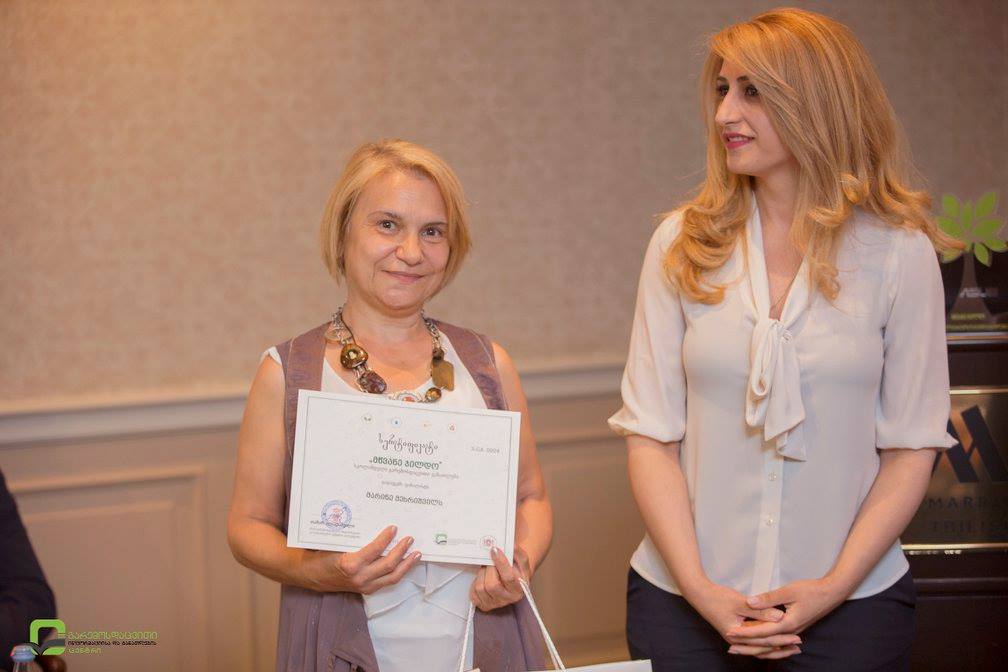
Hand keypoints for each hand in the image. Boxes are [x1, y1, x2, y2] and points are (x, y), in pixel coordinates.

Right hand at [302, 525, 420, 593]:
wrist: (310, 575)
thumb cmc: (322, 554)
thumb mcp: (336, 543)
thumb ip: (354, 537)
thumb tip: (373, 521)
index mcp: (351, 564)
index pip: (375, 550)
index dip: (386, 538)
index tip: (394, 527)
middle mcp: (360, 577)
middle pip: (388, 565)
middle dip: (402, 551)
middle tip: (410, 538)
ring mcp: (364, 585)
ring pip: (392, 577)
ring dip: (406, 565)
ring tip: (417, 554)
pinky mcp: (367, 589)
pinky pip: (387, 581)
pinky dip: (398, 572)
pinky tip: (405, 563)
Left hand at [470, 547, 526, 611]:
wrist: (512, 580)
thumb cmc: (516, 570)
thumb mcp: (521, 560)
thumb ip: (516, 551)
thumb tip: (510, 545)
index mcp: (519, 589)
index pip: (508, 577)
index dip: (500, 563)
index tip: (494, 550)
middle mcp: (507, 599)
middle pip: (492, 585)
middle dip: (488, 569)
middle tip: (490, 561)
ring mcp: (495, 604)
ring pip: (480, 588)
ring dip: (481, 575)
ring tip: (487, 570)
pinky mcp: (483, 606)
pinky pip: (473, 593)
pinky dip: (476, 583)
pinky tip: (483, 579)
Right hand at [686, 581, 799, 658]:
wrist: (699, 594)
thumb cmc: (718, 597)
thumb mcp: (741, 603)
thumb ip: (761, 611)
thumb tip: (779, 617)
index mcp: (737, 635)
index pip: (764, 640)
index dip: (782, 638)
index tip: (797, 637)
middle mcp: (737, 641)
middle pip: (763, 648)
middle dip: (781, 647)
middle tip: (798, 645)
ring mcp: (736, 638)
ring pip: (759, 647)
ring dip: (775, 647)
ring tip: (791, 647)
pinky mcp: (736, 632)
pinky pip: (754, 642)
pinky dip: (765, 642)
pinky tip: (775, 642)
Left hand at [725, 578, 844, 657]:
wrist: (831, 593)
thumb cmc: (811, 590)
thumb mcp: (788, 591)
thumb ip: (769, 598)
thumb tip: (750, 602)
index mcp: (788, 624)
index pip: (762, 632)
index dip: (745, 633)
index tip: (731, 633)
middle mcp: (790, 631)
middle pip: (765, 642)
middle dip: (747, 645)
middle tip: (730, 647)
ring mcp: (793, 630)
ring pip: (771, 642)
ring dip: (755, 644)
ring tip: (740, 646)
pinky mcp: (794, 627)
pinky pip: (777, 638)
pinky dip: (766, 640)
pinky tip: (758, 639)